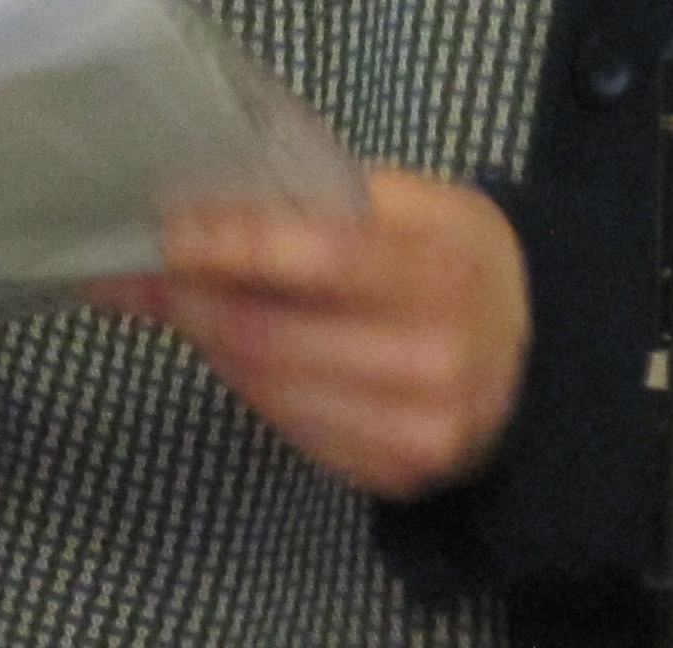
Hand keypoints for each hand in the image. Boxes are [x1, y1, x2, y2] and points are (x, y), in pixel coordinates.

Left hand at [86, 164, 528, 498]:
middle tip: (138, 269)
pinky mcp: (393, 473)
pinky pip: (288, 427)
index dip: (233, 244)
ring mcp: (416, 428)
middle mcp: (435, 358)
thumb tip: (219, 199)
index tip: (164, 231)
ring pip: (267, 387)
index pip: (321, 256)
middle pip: (273, 334)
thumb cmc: (460, 262)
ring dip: (208, 340)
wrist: (535, 354)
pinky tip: (235, 346)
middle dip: (192, 298)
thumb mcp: (424, 203)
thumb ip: (334, 198)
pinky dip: (247, 382)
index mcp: (445, 269)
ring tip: (178, 298)